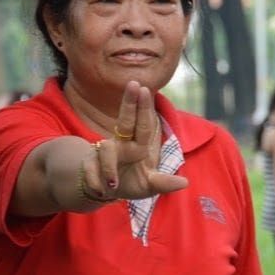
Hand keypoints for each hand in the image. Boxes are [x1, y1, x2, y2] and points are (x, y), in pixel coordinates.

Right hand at [84, 81, 187, 200]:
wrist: (105, 189)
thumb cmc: (131, 181)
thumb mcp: (149, 185)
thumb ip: (163, 183)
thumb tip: (185, 183)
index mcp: (137, 146)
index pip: (143, 125)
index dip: (144, 108)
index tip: (145, 88)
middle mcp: (121, 145)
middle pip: (125, 122)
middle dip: (129, 104)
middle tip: (134, 83)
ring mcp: (103, 153)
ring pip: (106, 151)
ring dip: (109, 167)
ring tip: (113, 184)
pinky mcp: (89, 165)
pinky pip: (90, 170)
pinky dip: (94, 181)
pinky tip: (101, 191)